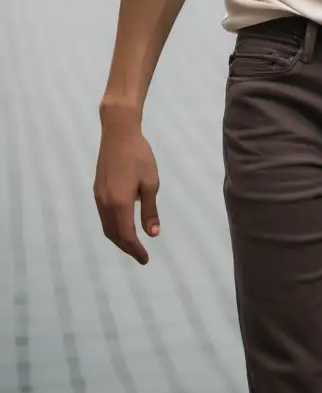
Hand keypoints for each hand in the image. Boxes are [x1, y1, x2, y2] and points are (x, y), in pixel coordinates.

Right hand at [93, 114, 160, 264]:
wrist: (119, 134)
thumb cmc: (139, 156)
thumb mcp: (151, 183)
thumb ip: (150, 210)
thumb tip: (153, 234)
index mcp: (119, 203)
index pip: (126, 235)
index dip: (136, 249)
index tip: (145, 259)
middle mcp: (105, 203)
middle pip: (113, 234)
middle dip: (127, 247)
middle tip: (140, 255)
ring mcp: (99, 197)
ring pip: (107, 226)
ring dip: (119, 238)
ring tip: (133, 244)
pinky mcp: (97, 190)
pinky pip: (104, 216)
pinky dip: (113, 226)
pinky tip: (124, 225)